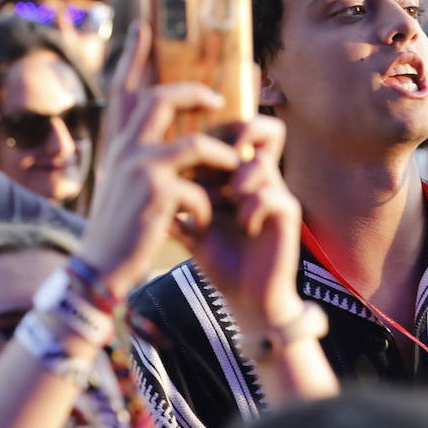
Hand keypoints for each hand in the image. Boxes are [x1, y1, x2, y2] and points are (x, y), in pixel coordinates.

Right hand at [77, 20, 245, 298]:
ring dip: (223, 160)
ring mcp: (139, 168)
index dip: (134, 56)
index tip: (144, 25)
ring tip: (236, 172)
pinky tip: (205, 223)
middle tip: (218, 96)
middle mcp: (125, 149)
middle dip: (193, 93)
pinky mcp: (156, 193)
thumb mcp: (127, 189)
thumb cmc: (121, 232)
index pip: (124, 91)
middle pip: (159, 98)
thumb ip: (146, 164)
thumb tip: (180, 147)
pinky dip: (210, 206)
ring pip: (196, 144)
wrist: (100, 269)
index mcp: (119, 146)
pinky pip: (200, 189)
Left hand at [184, 115, 306, 332]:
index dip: (217, 130)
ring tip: (227, 200)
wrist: (248, 299)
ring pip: (260, 162)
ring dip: (237, 179)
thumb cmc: (223, 261)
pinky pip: (270, 195)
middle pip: (263, 128)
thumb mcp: (191, 228)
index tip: (192, 156)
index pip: (236, 130)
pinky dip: (251, 209)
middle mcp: (260, 179)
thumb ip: (174, 203)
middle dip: (233, 139)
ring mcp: (276, 194)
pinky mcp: (288, 215)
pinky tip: (245, 226)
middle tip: (211, 164)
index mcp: (237, 176)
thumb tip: (139, 182)